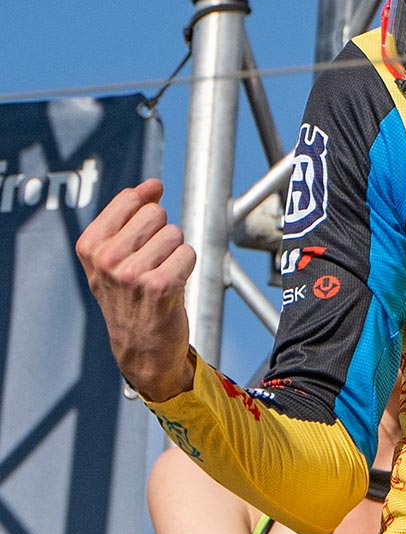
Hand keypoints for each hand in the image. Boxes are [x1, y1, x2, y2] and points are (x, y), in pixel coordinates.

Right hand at [76, 179, 195, 400]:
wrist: (141, 348)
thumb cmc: (130, 297)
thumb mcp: (116, 254)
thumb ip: (132, 215)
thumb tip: (152, 185)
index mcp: (90, 246)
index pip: (130, 198)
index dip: (147, 207)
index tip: (145, 230)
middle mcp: (106, 259)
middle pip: (156, 214)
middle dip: (162, 234)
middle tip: (152, 262)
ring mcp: (131, 273)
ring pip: (175, 233)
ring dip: (175, 252)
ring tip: (160, 275)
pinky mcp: (160, 286)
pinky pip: (188, 253)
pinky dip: (186, 266)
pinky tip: (172, 285)